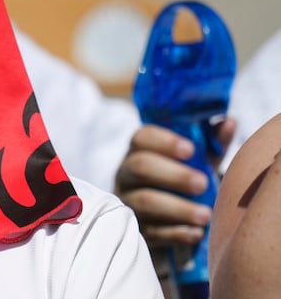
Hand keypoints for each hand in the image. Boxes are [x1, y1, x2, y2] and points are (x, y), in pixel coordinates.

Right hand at [115, 119, 234, 246]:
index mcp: (140, 151)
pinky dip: (175, 233)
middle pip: (140, 166)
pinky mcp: (134, 228)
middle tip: (203, 183)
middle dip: (173, 174)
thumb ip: (211, 143)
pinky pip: (150, 231)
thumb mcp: (197, 162)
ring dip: (177, 208)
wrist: (166, 221)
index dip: (164, 141)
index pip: (142, 137)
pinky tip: (196, 233)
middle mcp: (127, 173)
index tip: (190, 150)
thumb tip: (229, 122)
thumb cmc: (183, 183)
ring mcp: (126, 201)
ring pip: (144, 201)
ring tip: (206, 215)